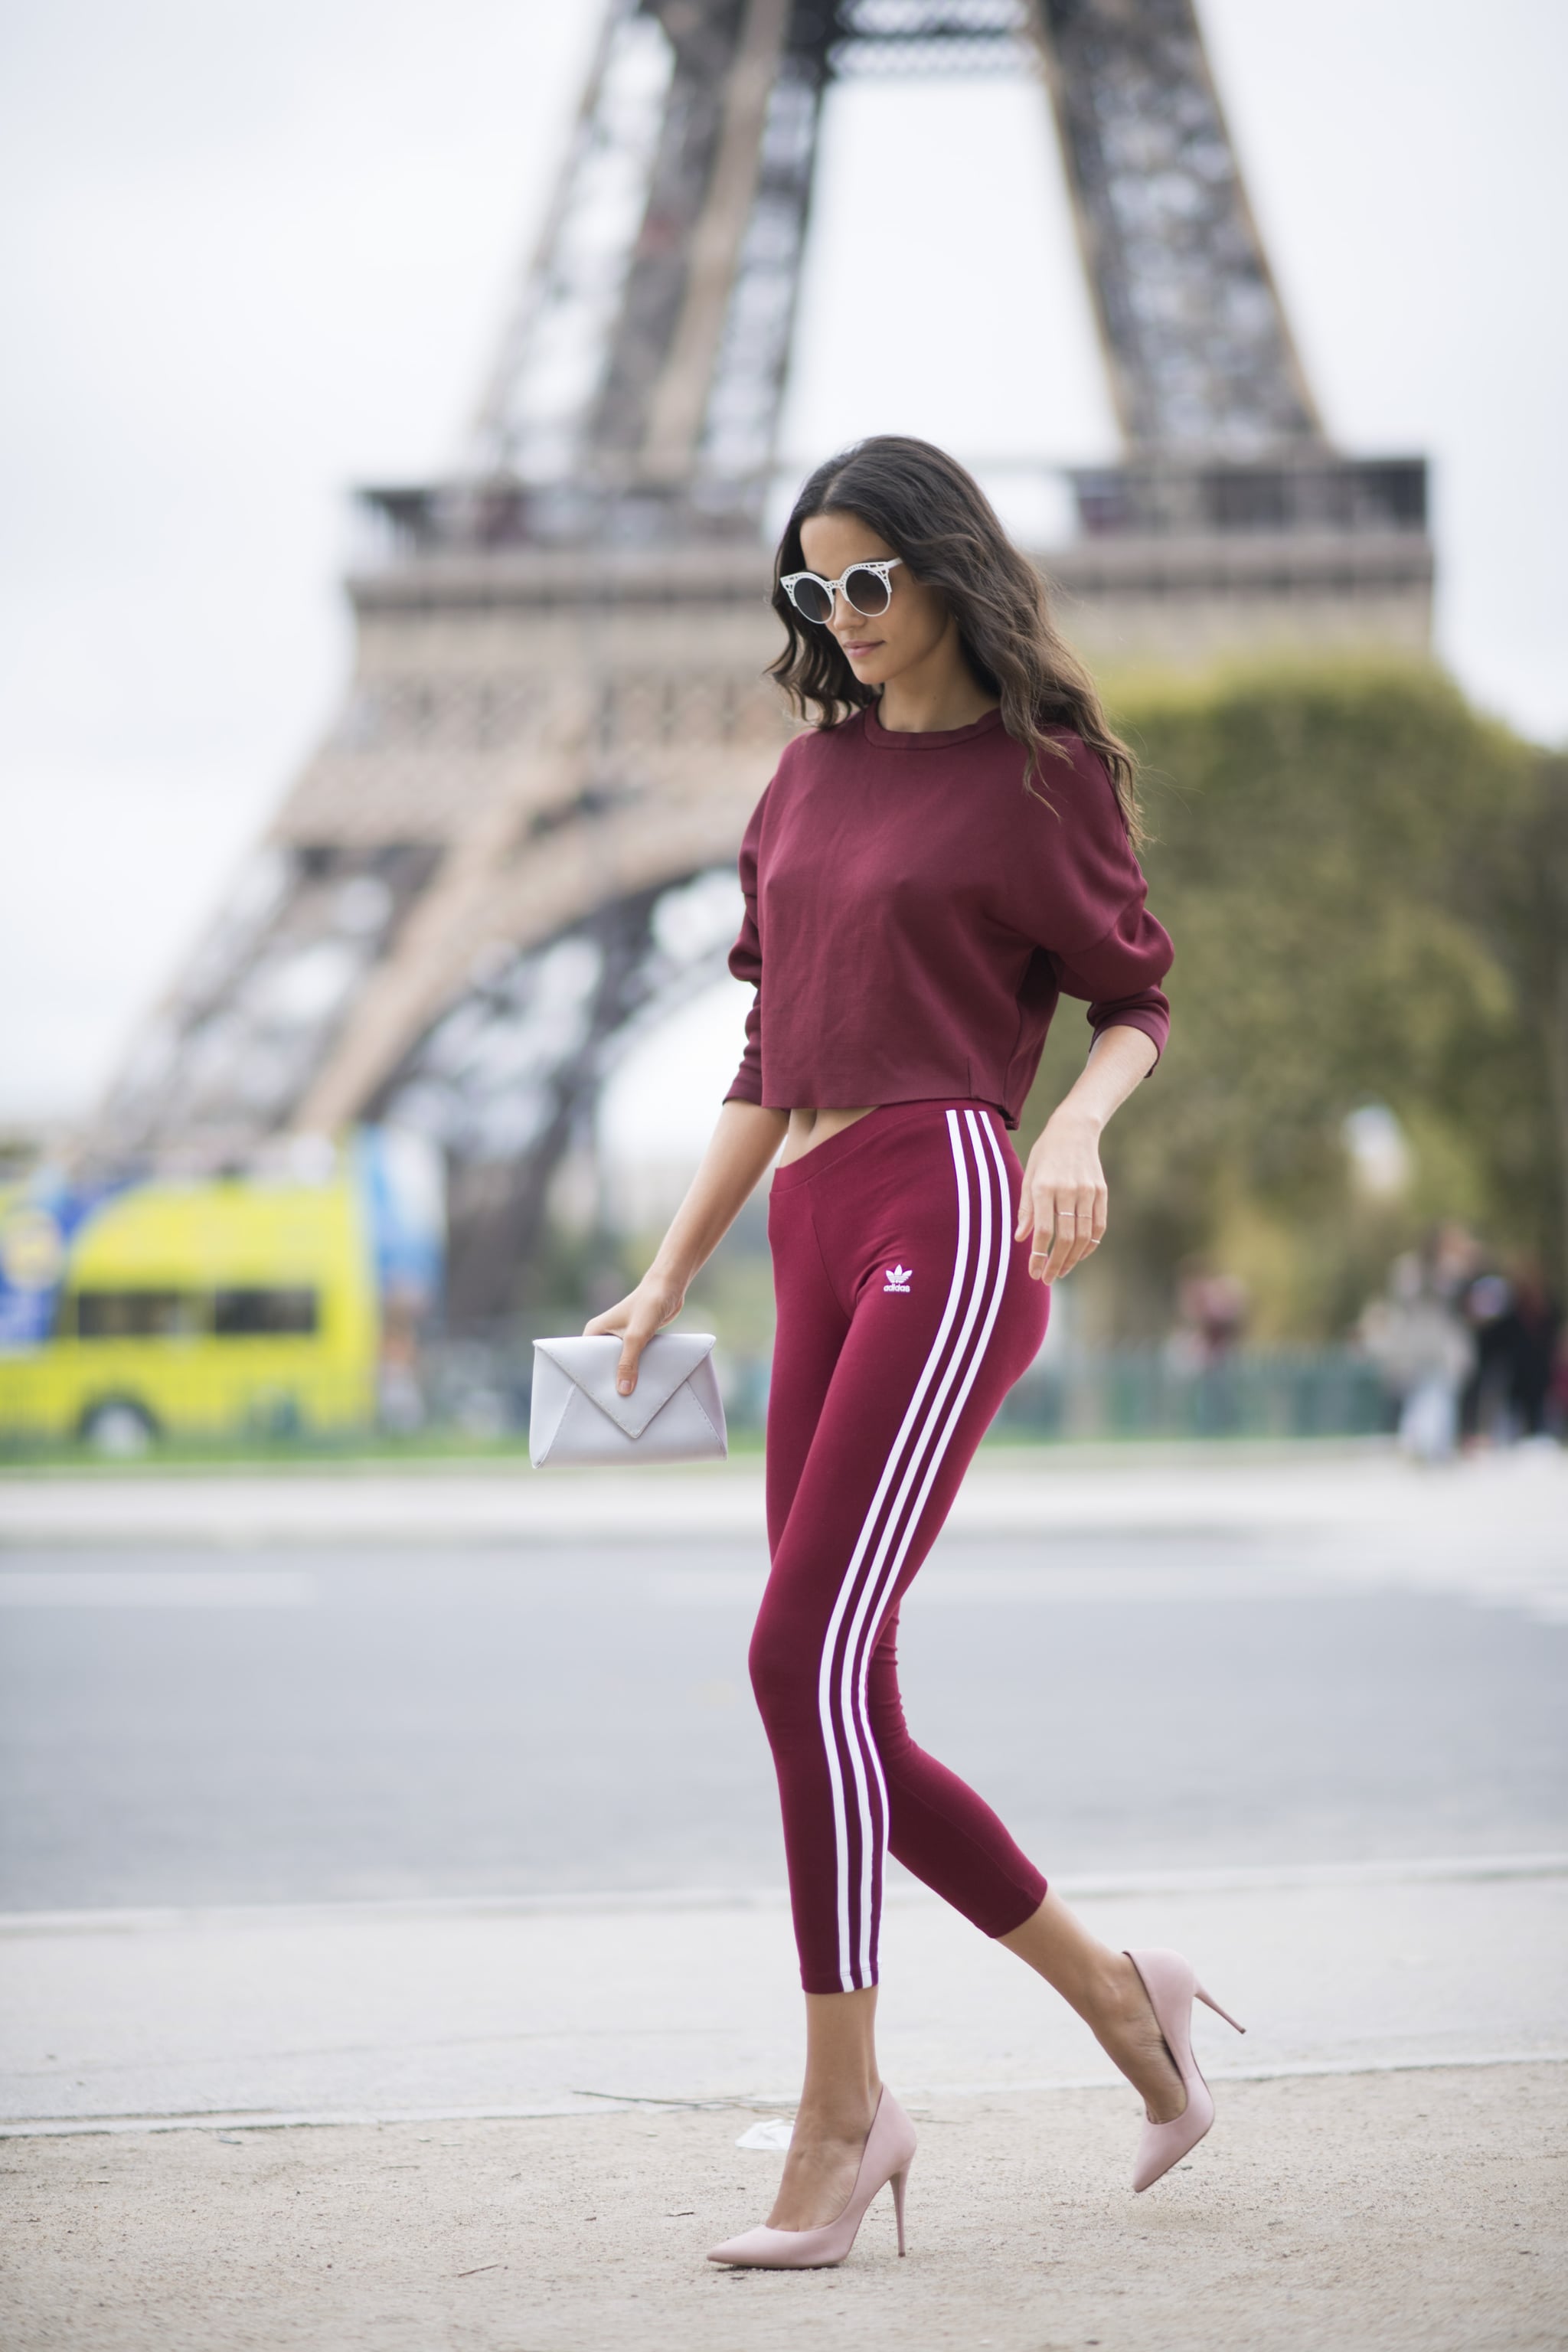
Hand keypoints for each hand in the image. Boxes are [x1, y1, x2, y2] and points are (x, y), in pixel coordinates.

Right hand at [585, 1270, 687, 1393]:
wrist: (668, 1288)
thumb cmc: (647, 1305)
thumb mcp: (636, 1337)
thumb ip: (628, 1363)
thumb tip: (623, 1391)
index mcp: (595, 1331)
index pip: (584, 1359)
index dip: (589, 1377)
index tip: (594, 1396)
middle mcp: (605, 1334)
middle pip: (603, 1364)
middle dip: (609, 1380)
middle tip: (613, 1403)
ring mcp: (621, 1337)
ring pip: (620, 1362)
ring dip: (626, 1375)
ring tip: (629, 1398)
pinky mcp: (636, 1339)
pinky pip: (633, 1359)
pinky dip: (637, 1369)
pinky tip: (642, 1384)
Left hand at [1015, 1110, 1107, 1282]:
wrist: (1074, 1129)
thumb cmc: (1045, 1155)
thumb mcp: (1028, 1176)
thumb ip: (1026, 1209)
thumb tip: (1021, 1239)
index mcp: (1044, 1187)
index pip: (1042, 1230)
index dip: (1038, 1256)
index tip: (1034, 1273)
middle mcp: (1067, 1190)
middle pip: (1066, 1238)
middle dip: (1056, 1263)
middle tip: (1047, 1278)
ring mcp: (1087, 1191)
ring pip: (1084, 1236)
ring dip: (1073, 1259)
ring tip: (1061, 1271)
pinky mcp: (1101, 1192)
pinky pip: (1098, 1226)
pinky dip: (1090, 1245)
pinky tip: (1079, 1255)